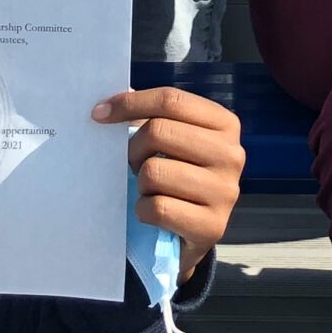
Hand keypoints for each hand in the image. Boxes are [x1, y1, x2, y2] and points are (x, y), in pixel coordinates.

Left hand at [96, 86, 245, 280]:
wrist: (194, 232)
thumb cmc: (180, 176)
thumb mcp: (173, 142)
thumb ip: (150, 117)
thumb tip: (109, 104)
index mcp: (225, 124)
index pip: (172, 100)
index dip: (130, 103)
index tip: (99, 114)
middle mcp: (232, 154)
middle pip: (159, 132)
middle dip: (133, 149)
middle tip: (133, 163)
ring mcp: (225, 191)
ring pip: (154, 171)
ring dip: (141, 184)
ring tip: (151, 189)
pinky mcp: (212, 226)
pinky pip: (157, 207)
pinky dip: (144, 210)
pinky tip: (153, 212)